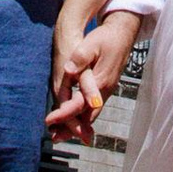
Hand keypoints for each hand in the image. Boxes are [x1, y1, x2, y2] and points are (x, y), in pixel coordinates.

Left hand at [47, 10, 135, 140]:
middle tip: (54, 138)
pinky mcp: (105, 88)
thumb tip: (68, 70)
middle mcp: (104, 90)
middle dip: (70, 129)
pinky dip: (82, 117)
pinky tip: (74, 120)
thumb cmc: (106, 37)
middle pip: (86, 116)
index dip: (64, 114)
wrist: (123, 33)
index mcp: (99, 81)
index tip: (49, 120)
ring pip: (91, 114)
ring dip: (76, 125)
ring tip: (60, 134)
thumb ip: (80, 58)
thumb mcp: (92, 44)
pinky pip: (93, 108)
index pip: (79, 104)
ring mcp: (106, 90)